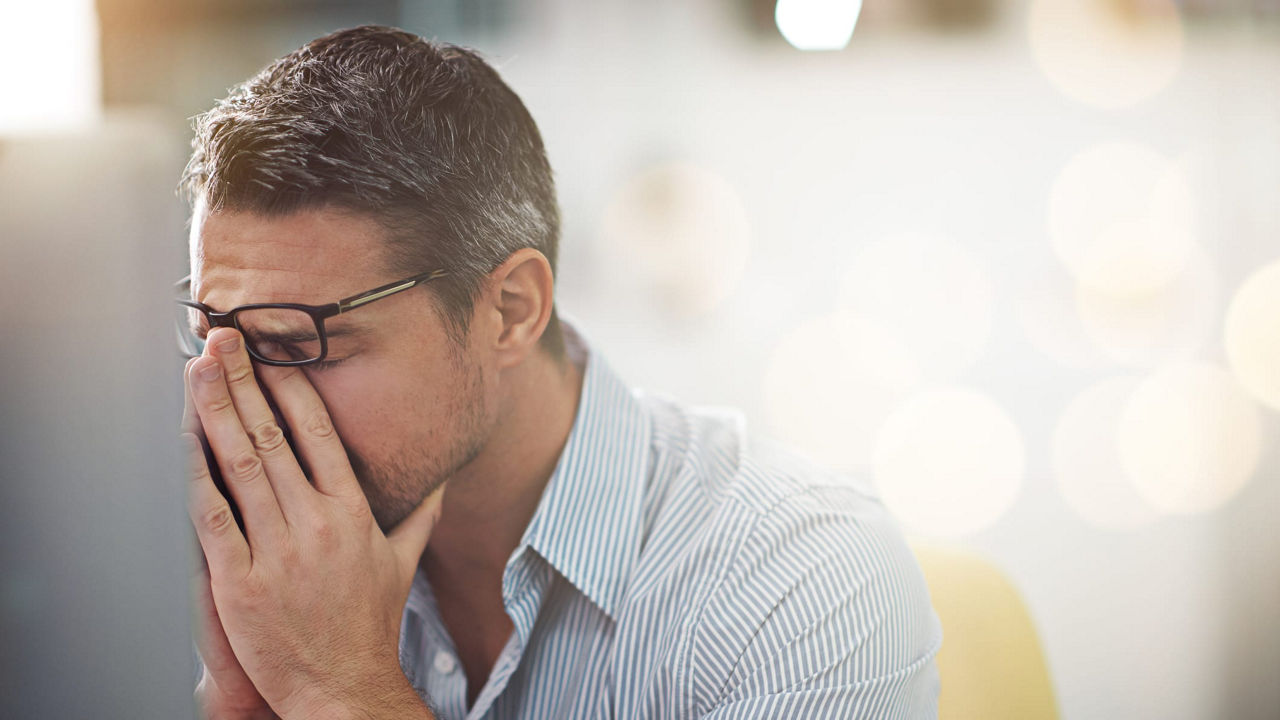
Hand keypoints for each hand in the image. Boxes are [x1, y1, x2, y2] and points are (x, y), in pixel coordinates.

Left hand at [184, 327, 442, 719]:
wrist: (344, 687)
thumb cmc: (370, 625)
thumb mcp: (402, 563)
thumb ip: (421, 515)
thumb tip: (442, 482)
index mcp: (353, 512)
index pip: (319, 432)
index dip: (291, 386)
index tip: (272, 352)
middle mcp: (317, 523)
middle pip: (273, 436)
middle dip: (245, 381)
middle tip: (225, 338)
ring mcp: (277, 550)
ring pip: (240, 465)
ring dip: (216, 411)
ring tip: (198, 368)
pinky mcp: (240, 581)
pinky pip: (212, 517)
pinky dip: (195, 474)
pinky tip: (183, 439)